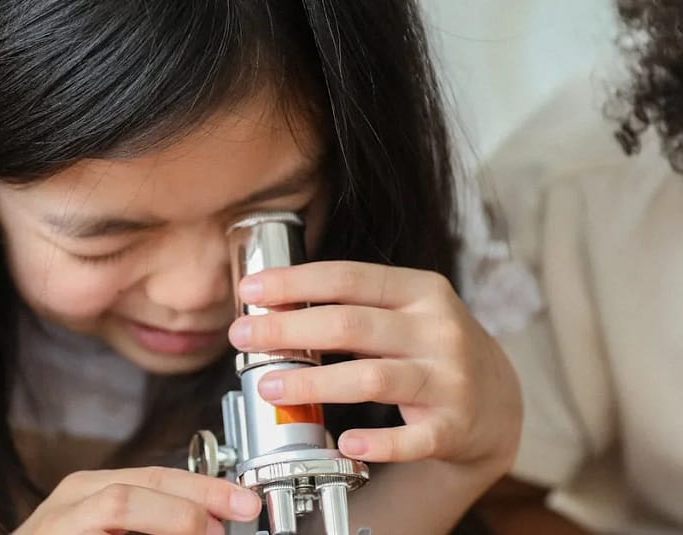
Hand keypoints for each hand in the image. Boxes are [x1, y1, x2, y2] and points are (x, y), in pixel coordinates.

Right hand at [14, 466, 261, 534]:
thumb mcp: (115, 531)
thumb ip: (154, 521)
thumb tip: (210, 524)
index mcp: (93, 490)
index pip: (159, 474)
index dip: (207, 487)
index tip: (246, 502)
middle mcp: (74, 499)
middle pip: (144, 482)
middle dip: (196, 498)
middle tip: (235, 517)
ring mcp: (57, 522)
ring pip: (121, 503)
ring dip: (170, 516)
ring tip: (201, 531)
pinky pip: (103, 527)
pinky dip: (136, 533)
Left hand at [227, 261, 521, 475]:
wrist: (498, 402)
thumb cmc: (430, 349)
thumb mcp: (403, 311)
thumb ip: (350, 305)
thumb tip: (271, 303)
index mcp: (421, 291)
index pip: (347, 278)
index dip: (293, 282)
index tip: (249, 291)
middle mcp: (438, 329)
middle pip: (350, 325)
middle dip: (287, 330)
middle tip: (242, 338)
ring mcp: (449, 378)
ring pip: (371, 378)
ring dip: (312, 383)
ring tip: (269, 387)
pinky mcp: (453, 426)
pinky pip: (412, 439)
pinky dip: (378, 444)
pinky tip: (345, 443)